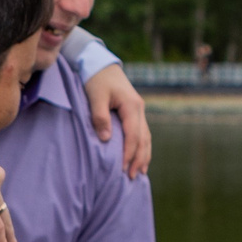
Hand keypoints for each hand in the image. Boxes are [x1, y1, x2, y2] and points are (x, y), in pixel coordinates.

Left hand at [84, 63, 152, 179]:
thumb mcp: (95, 96)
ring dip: (144, 155)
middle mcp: (139, 109)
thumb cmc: (96, 80)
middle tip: (132, 177)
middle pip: (143, 139)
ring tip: (140, 173)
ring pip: (146, 137)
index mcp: (132, 105)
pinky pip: (142, 133)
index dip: (129, 153)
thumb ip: (99, 117)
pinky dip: (142, 147)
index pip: (133, 135)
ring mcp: (139, 111)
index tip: (123, 169)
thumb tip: (107, 139)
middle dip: (139, 159)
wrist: (100, 64)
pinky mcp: (135, 112)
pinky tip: (140, 158)